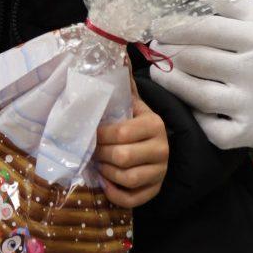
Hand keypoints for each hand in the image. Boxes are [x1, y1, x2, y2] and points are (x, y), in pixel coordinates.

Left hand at [94, 72, 168, 209]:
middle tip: (92, 150)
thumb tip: (116, 53)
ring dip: (107, 173)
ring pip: (127, 178)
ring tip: (99, 164)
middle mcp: (161, 148)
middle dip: (101, 155)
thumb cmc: (136, 122)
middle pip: (122, 157)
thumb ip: (123, 84)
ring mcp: (161, 172)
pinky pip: (133, 199)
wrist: (158, 145)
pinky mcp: (155, 190)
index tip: (90, 133)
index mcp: (153, 124)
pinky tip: (106, 183)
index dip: (100, 136)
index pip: (122, 132)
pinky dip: (115, 193)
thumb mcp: (132, 103)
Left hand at [153, 0, 252, 149]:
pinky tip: (187, 101)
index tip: (157, 28)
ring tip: (159, 71)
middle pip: (199, 62)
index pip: (207, 30)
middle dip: (169, 53)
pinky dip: (195, 117)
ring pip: (200, 96)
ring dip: (171, 82)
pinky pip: (213, 130)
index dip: (175, 28)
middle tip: (156, 49)